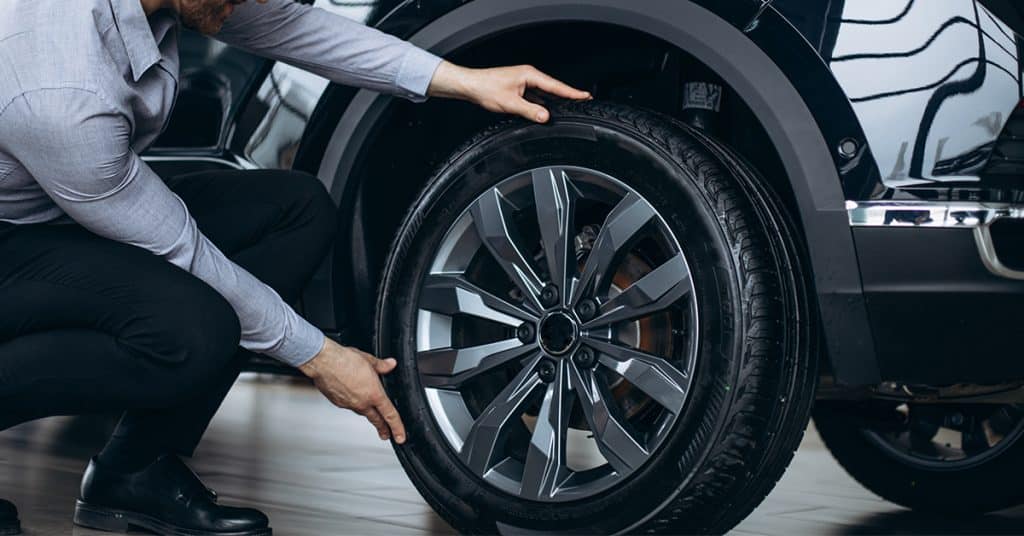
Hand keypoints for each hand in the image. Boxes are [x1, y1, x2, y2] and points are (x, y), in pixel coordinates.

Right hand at [298, 337, 405, 443]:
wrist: (323, 362)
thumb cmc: (344, 360)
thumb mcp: (369, 360)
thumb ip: (381, 365)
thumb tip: (390, 364)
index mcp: (374, 394)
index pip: (390, 415)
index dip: (397, 428)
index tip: (400, 437)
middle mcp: (362, 402)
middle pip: (376, 420)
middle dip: (383, 428)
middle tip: (386, 435)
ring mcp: (349, 404)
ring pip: (362, 412)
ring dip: (368, 414)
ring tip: (372, 414)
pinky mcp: (337, 402)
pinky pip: (349, 406)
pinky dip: (353, 403)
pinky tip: (353, 396)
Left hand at [428, 61, 591, 122]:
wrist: (470, 86)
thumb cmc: (486, 88)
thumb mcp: (510, 103)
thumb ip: (530, 111)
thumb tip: (546, 117)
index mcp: (529, 75)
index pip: (555, 86)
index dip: (571, 92)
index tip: (585, 96)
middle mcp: (528, 76)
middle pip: (552, 89)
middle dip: (567, 96)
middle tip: (583, 101)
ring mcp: (523, 82)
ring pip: (543, 94)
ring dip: (554, 101)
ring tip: (569, 107)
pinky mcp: (518, 88)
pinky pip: (535, 97)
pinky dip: (542, 103)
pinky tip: (546, 111)